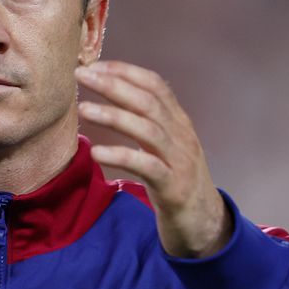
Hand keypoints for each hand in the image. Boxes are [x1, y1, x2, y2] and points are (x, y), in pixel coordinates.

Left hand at [75, 61, 231, 257]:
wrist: (205, 223)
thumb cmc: (176, 182)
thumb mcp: (165, 147)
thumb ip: (146, 123)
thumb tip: (115, 97)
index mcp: (179, 123)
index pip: (155, 85)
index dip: (125, 71)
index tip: (95, 65)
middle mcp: (182, 136)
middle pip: (148, 102)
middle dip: (114, 85)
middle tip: (82, 75)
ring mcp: (180, 161)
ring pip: (147, 129)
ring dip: (114, 116)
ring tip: (84, 109)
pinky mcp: (173, 187)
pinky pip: (146, 166)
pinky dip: (120, 156)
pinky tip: (96, 152)